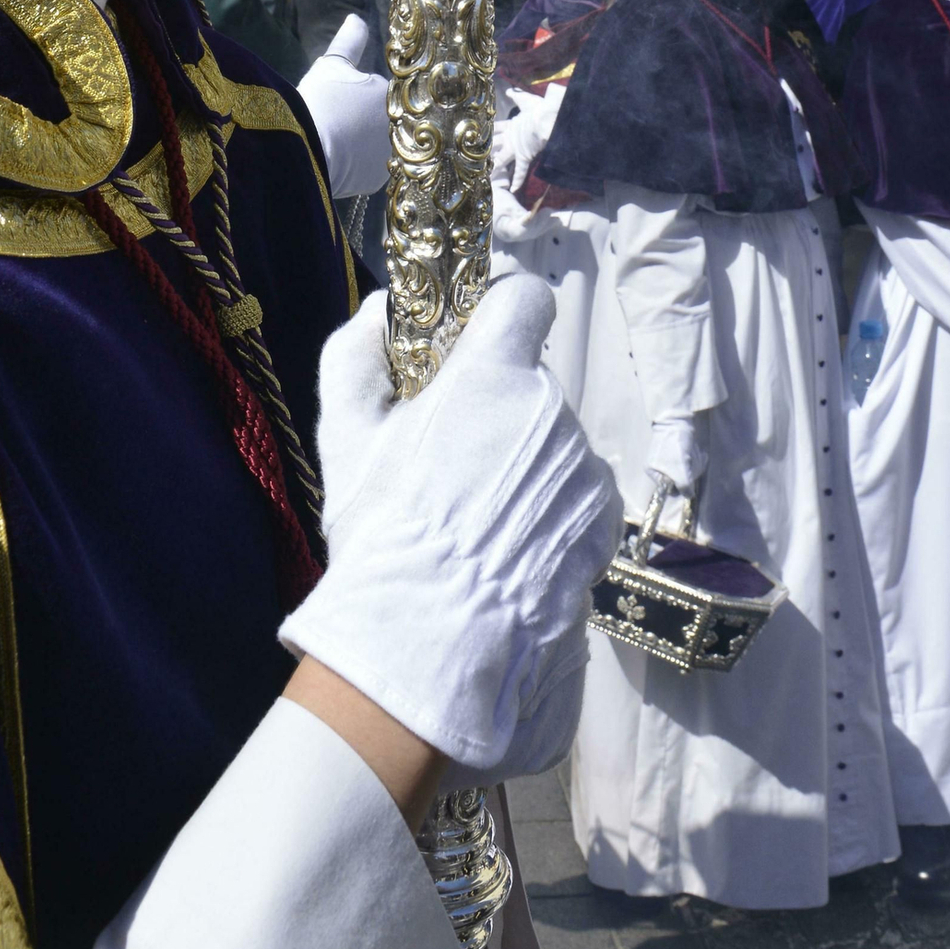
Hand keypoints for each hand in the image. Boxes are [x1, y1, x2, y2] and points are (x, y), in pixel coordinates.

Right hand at [281, 274, 622, 782]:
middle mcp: (553, 410)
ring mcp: (586, 471)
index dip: (496, 317)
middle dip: (497, 413)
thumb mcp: (346, 438)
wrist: (431, 648)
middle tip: (451, 465)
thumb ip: (356, 357)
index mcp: (494, 375)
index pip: (522, 300)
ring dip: (524, 468)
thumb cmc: (383, 536)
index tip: (470, 349)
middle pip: (530, 386)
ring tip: (475, 527)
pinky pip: (576, 499)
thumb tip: (377, 311)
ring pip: (554, 446)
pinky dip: (548, 516)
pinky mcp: (603, 527)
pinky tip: (506, 556)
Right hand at [297, 16, 389, 196]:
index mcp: (397, 93)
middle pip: (386, 115)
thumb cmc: (320, 102)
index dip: (363, 92)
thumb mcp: (332, 65)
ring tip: (336, 139)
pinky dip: (358, 163)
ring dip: (365, 141)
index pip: (385, 88)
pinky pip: (370, 167)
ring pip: (380, 142)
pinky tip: (338, 157)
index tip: (345, 98)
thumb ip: (350, 41)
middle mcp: (405, 124)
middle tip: (339, 118)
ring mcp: (393, 154)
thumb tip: (355, 18)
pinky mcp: (379, 180)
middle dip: (368, 116)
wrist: (307, 152)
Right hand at [646, 412, 708, 494]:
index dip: (682, 484)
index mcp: (653, 472)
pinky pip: (689, 461)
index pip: (670, 488)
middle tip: (691, 460)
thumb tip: (689, 496)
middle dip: (690, 471)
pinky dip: (696, 458)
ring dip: (695, 463)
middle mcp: (659, 466)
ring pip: (686, 470)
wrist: (678, 420)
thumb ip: (684, 486)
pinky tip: (699, 452)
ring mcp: (668, 458)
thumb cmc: (675, 446)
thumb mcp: (679, 469)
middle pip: (679, 479)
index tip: (688, 477)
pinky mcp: (678, 451)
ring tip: (695, 453)